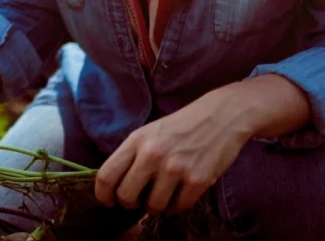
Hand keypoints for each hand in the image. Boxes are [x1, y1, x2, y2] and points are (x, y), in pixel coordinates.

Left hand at [94, 90, 251, 213]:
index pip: (106, 176)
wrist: (220, 116)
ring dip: (155, 207)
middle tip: (138, 200)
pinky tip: (178, 197)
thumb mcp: (148, 133)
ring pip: (153, 206)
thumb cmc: (180, 126)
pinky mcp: (198, 180)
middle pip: (126, 196)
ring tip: (161, 197)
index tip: (109, 201)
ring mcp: (175, 168)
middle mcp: (152, 155)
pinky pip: (179, 207)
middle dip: (129, 204)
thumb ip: (132, 156)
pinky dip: (176, 208)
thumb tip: (116, 185)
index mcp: (136, 141)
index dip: (103, 195)